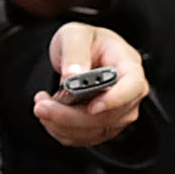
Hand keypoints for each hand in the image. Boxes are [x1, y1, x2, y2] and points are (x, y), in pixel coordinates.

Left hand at [34, 22, 149, 146]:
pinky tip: (49, 114)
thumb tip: (74, 76)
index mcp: (129, 65)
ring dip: (61, 124)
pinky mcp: (103, 126)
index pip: (133, 87)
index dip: (115, 100)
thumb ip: (75, 53)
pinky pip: (84, 138)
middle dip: (71, 116)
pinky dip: (62, 130)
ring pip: (94, 131)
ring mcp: (118, 113)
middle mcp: (129, 93)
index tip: (91, 106)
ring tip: (41, 105)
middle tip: (42, 106)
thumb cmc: (84, 41)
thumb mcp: (74, 35)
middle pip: (108, 116)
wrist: (79, 53)